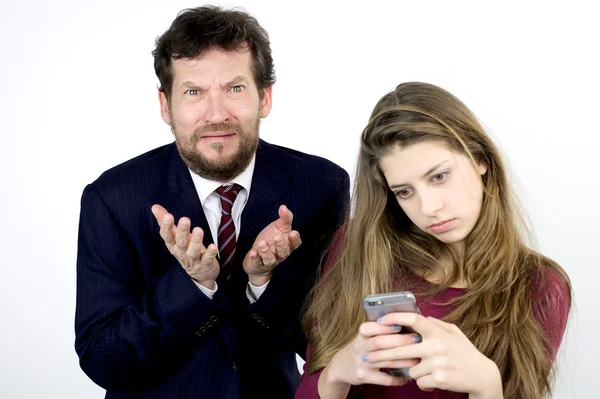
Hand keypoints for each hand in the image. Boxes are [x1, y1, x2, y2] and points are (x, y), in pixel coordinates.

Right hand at [151, 205, 219, 287]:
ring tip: (199, 230)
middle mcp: (182, 253)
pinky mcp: (205, 264)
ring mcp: (193, 260)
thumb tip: (155, 207)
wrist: (199, 273)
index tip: (168, 216)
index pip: (167, 236)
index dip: (166, 227)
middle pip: (181, 242)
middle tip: (184, 219)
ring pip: (193, 251)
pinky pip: (207, 259)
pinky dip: (210, 253)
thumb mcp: (175, 236)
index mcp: (173, 245)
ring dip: (196, 241)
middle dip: (182, 231)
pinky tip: (213, 246)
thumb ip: (165, 222)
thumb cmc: (185, 249)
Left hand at [242, 205, 301, 284]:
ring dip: (266, 251)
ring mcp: (269, 260)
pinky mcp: (258, 264)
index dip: (294, 239)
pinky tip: (253, 252)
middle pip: (284, 251)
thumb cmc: (271, 240)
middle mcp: (280, 254)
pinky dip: (255, 258)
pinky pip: (257, 262)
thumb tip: (283, 207)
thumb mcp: (278, 227)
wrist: (258, 257)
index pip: (295, 243)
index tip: (293, 233)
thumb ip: (284, 218)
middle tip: (277, 237)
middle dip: (281, 245)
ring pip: (270, 258)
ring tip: (262, 243)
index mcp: (287, 244)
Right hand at [321, 321, 418, 390]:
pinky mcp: (364, 377)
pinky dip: (398, 379)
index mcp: (360, 335)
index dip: (384, 327)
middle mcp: (359, 347)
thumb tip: (405, 323)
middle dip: (400, 340)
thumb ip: (379, 331)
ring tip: (417, 358)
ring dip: (403, 360)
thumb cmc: (360, 348)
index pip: (369, 328)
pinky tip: (407, 377)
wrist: (341, 367)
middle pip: (379, 342)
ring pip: (385, 361)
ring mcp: (361, 363)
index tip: (399, 325)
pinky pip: (384, 379)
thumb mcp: (364, 337)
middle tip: (416, 339)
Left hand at [369, 313, 502, 396]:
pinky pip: (419, 381)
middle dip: (380, 353)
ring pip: (410, 369)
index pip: (413, 319)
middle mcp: (436, 346)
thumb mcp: (454, 333)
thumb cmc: (465, 352)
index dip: (394, 317)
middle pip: (400, 349)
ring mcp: (437, 363)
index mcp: (438, 332)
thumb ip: (436, 324)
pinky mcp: (438, 379)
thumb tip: (420, 317)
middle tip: (366, 356)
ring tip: (428, 369)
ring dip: (413, 371)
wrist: (482, 375)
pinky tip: (434, 378)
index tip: (380, 320)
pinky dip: (423, 382)